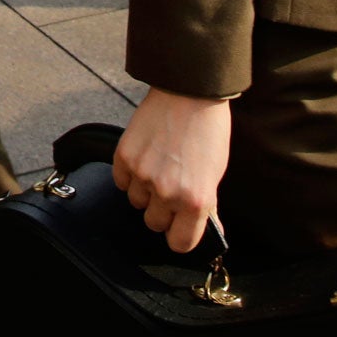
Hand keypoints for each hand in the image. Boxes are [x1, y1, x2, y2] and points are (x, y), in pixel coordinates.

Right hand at [112, 89, 234, 252]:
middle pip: (154, 224)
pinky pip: (121, 181)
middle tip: (170, 188)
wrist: (190, 92)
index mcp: (196, 201)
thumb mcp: (215, 174)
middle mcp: (168, 193)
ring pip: (135, 202)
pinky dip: (129, 173)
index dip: (179, 235)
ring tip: (158, 165)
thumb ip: (203, 204)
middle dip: (161, 210)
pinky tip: (145, 156)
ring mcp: (143, 175)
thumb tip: (197, 225)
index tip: (179, 228)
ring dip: (144, 190)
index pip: (180, 243)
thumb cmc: (208, 131)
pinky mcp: (125, 157)